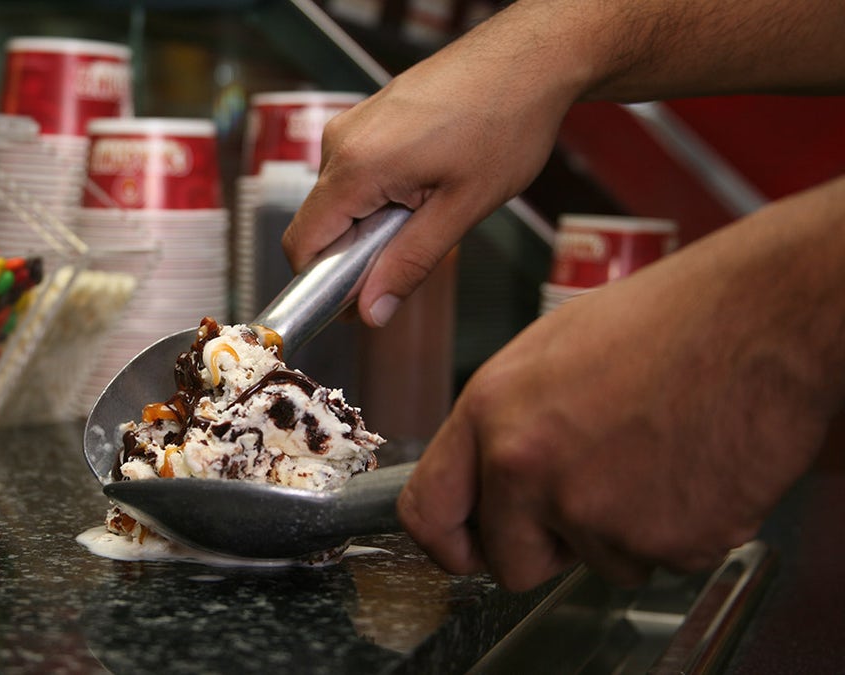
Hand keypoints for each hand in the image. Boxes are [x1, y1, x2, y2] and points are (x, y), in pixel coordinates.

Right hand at [282, 4, 584, 326]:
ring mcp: (352, 124)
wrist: (530, 58)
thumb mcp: (461, 208)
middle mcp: (341, 141)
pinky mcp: (367, 117)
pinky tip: (428, 181)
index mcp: (356, 166)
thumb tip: (371, 313)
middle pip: (321, 223)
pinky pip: (356, 172)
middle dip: (357, 251)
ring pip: (341, 198)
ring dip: (374, 220)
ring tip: (432, 205)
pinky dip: (382, 192)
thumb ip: (409, 264)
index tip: (356, 303)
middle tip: (416, 248)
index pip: (302, 244)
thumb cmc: (506, 123)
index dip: (320, 284)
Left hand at [397, 179, 844, 590]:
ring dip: (623, 531)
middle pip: (511, 562)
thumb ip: (504, 425)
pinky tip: (691, 469)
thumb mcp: (546, 353)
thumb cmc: (665, 320)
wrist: (761, 320)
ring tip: (657, 457)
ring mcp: (596, 512)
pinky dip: (678, 531)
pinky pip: (659, 562)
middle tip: (592, 495)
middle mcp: (529, 469)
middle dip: (546, 546)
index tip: (467, 549)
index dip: (448, 542)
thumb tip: (490, 477)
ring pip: (596, 563)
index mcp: (492, 413)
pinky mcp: (664, 542)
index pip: (427, 511)